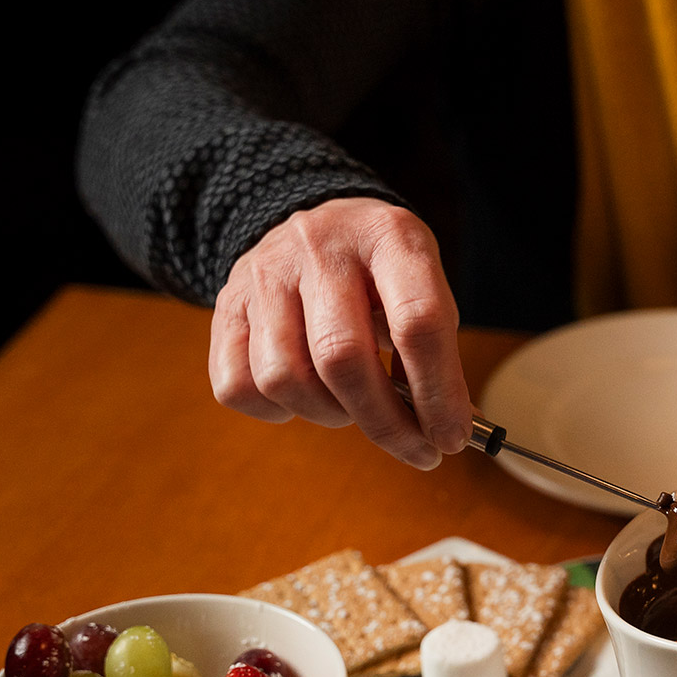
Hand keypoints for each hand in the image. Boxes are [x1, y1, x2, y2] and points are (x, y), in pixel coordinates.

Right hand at [209, 197, 473, 468]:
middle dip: (384, 422)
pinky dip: (276, 412)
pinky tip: (305, 397)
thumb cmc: (382, 274)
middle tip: (413, 448)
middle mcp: (320, 246)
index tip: (450, 438)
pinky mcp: (227, 305)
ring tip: (351, 406)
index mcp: (388, 236)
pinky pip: (238, 387)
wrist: (318, 228)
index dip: (438, 392)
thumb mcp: (424, 288)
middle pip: (342, 357)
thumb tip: (449, 429)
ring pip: (284, 378)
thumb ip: (438, 352)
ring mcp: (265, 273)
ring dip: (328, 414)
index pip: (416, 321)